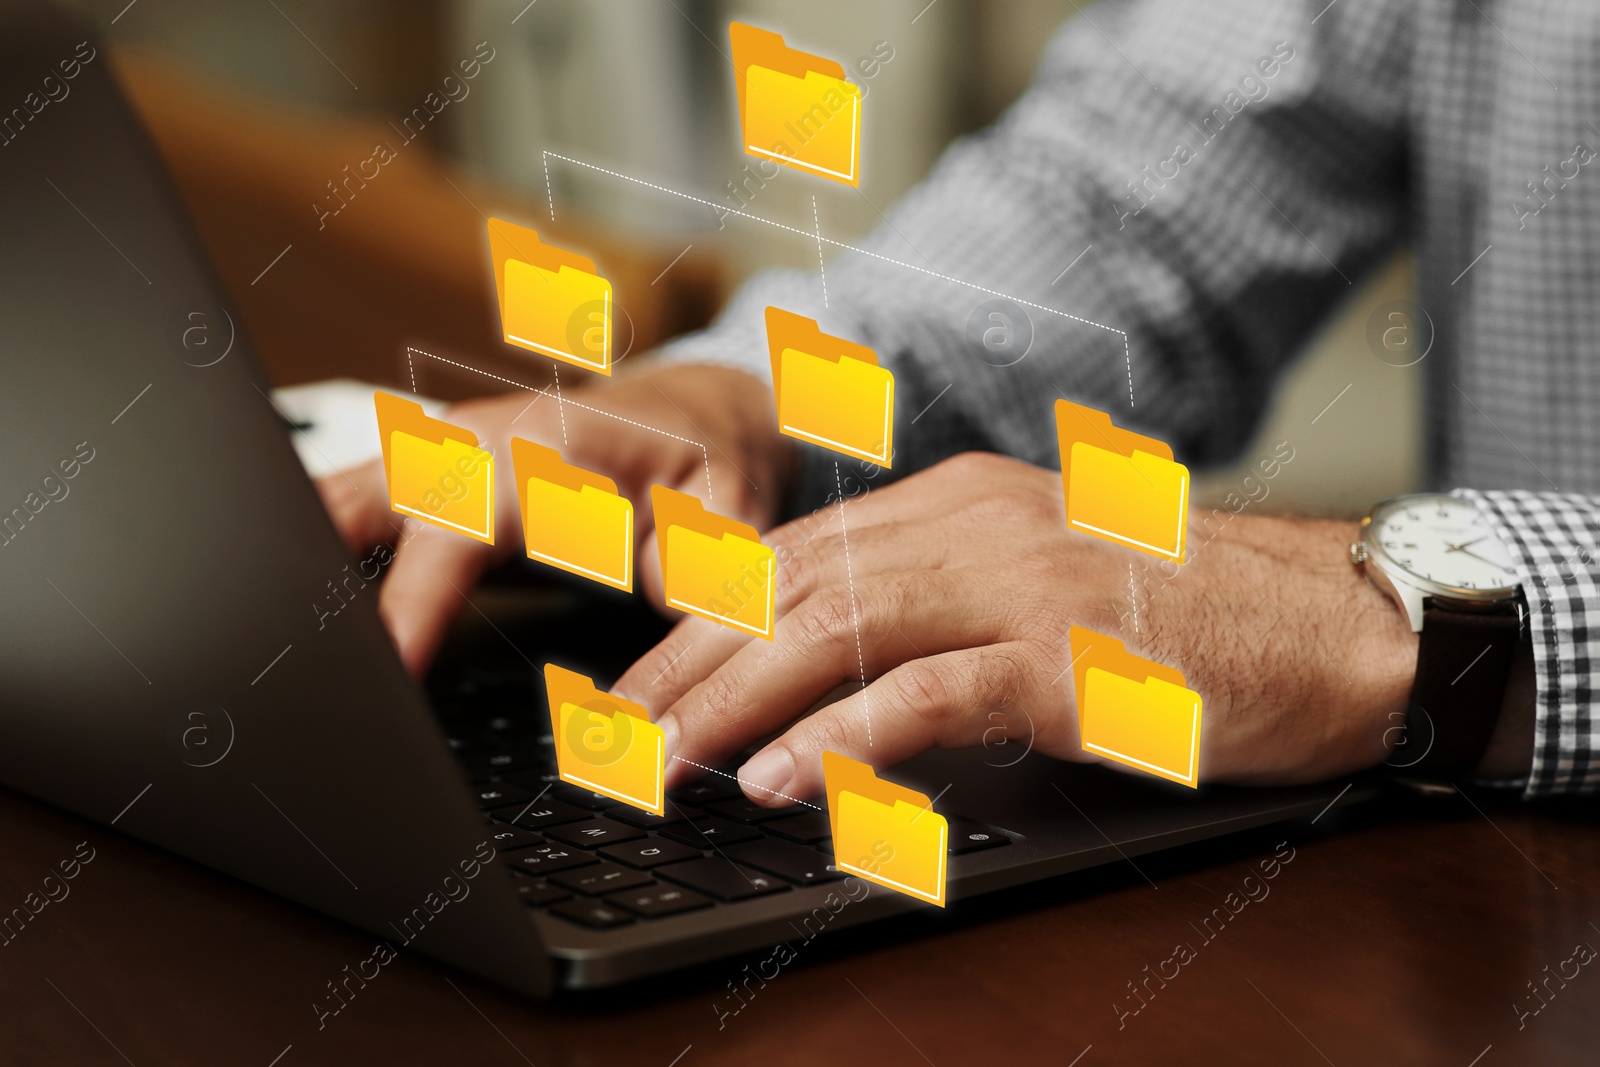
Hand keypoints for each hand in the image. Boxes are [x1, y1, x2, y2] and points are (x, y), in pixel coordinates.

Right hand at [318, 363, 793, 674]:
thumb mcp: (730, 513)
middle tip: (273, 645)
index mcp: (544, 448)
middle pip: (362, 498)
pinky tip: (292, 603)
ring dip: (298, 550)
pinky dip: (318, 548)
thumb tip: (663, 655)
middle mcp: (478, 439)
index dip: (415, 600)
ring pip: (341, 497)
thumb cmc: (712, 456)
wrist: (700, 405)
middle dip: (307, 560)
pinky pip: (355, 507)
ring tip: (261, 631)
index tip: (386, 665)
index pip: (456, 528)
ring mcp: (445, 450)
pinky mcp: (433, 473)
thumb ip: (697, 578)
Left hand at [613, 452, 1419, 803]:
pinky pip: (932, 693)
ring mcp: (1022, 584)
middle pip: (792, 590)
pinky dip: (848, 738)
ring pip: (838, 631)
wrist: (1337, 618)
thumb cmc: (1188, 613)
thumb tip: (827, 668)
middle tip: (615, 735)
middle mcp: (974, 525)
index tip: (636, 684)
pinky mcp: (1071, 656)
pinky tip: (785, 781)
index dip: (701, 624)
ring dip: (738, 700)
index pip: (794, 559)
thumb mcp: (1039, 581)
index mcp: (957, 504)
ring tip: (664, 762)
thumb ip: (937, 605)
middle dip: (688, 667)